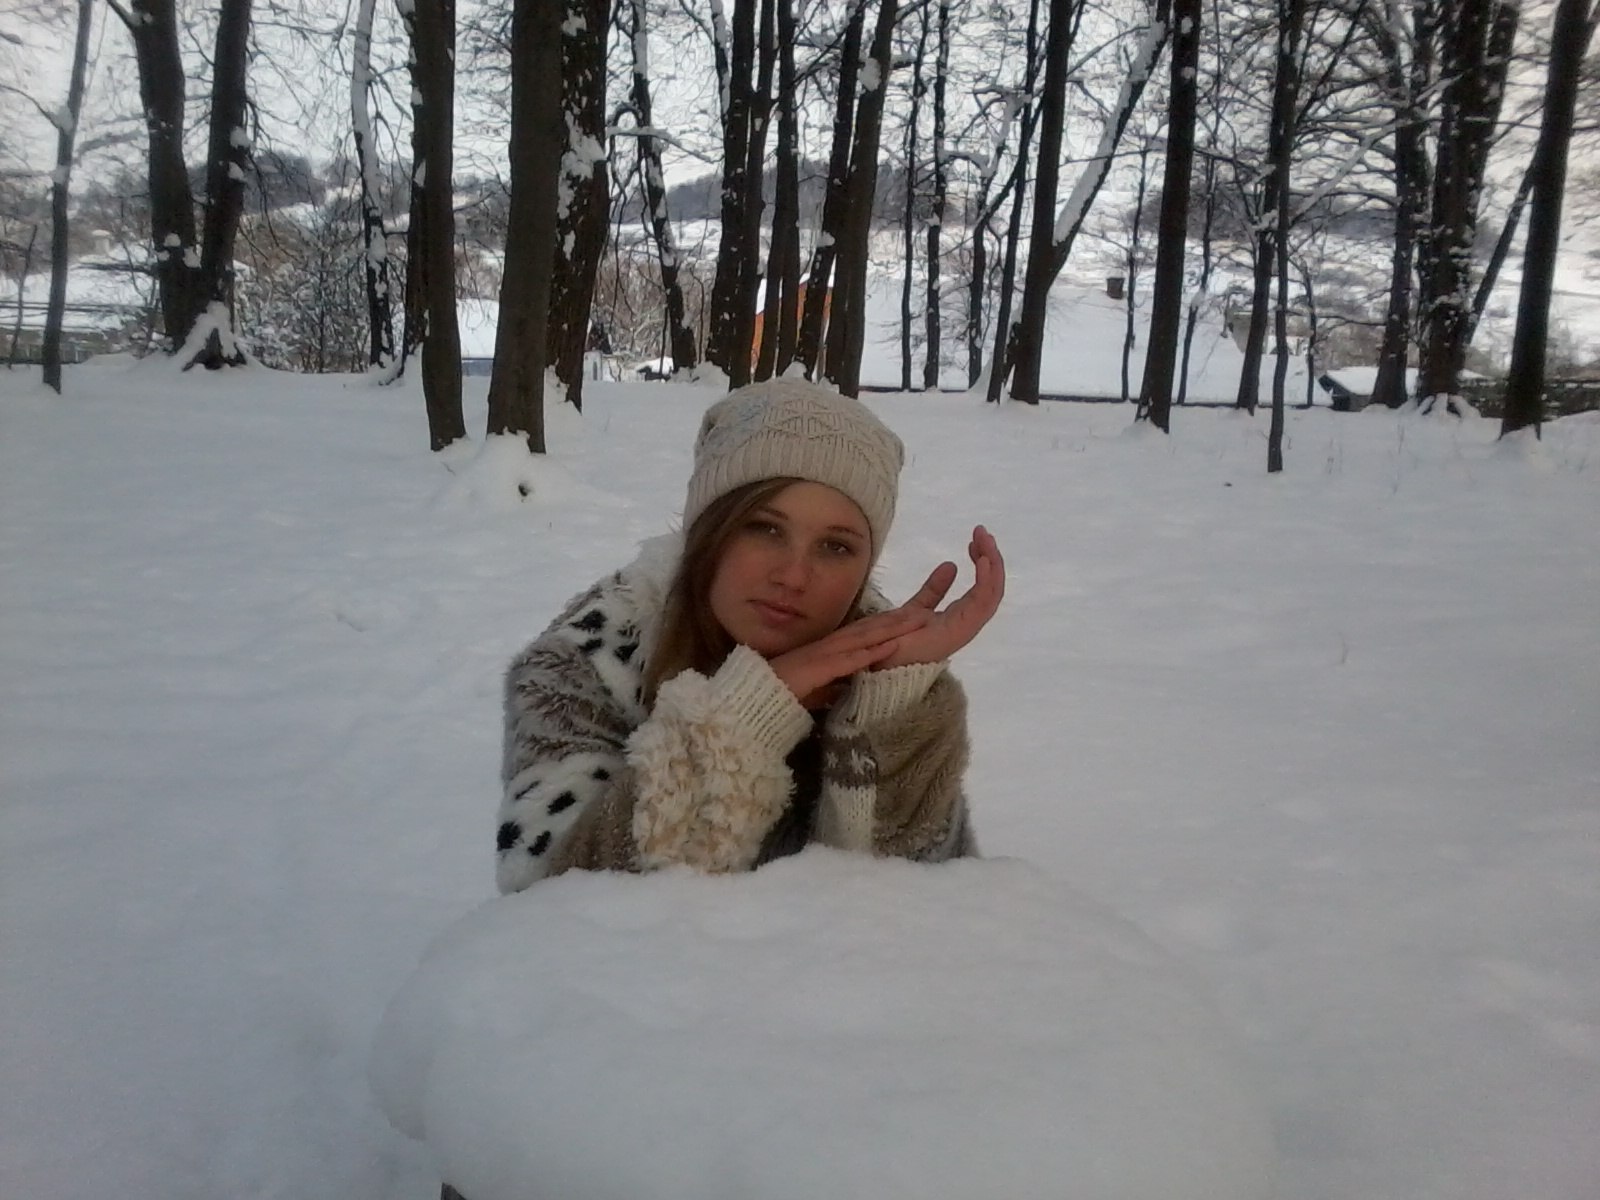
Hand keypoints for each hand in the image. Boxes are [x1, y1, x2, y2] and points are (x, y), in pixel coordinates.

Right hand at [769, 606, 930, 706]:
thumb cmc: (780, 694)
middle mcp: (830, 646)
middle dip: (898, 619)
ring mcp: (825, 654)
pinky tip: (892, 643)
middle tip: (925, 610)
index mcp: (828, 649)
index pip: (863, 633)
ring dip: (893, 627)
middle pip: (870, 628)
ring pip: (866, 637)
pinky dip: (873, 650)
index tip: (910, 617)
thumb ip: (830, 686)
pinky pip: (852, 658)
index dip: (887, 624)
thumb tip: (845, 689)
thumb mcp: (813, 690)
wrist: (753, 698)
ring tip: (919, 619)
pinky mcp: (820, 667)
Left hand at [875, 525, 1004, 668]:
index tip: (974, 540)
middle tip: (982, 532)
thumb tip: (950, 565)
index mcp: (955, 620)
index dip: (982, 564)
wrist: (872, 663)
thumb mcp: (914, 608)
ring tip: (985, 540)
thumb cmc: (888, 642)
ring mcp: (963, 629)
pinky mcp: (958, 631)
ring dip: (992, 564)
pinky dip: (987, 581)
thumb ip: (933, 590)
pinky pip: (982, 604)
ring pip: (991, 594)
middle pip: (990, 589)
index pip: (980, 590)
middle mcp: (963, 625)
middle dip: (990, 558)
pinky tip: (983, 560)